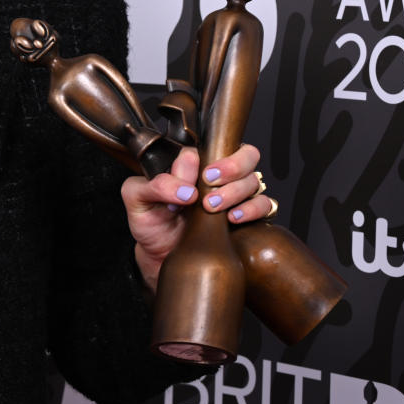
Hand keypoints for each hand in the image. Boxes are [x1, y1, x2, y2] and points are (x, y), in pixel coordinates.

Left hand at [122, 143, 271, 290]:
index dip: (204, 162)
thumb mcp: (137, 199)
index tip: (195, 179)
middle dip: (232, 166)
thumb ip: (154, 185)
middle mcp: (218, 176)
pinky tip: (233, 218)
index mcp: (193, 165)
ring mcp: (235, 195)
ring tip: (212, 208)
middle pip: (245, 154)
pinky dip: (253, 209)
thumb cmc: (151, 222)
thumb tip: (185, 189)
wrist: (160, 255)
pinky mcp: (247, 216)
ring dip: (235, 191)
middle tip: (210, 182)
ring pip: (254, 180)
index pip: (209, 147)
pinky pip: (265, 205)